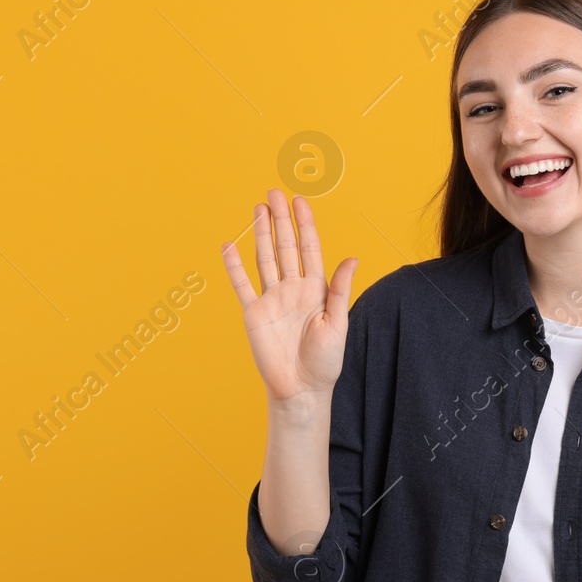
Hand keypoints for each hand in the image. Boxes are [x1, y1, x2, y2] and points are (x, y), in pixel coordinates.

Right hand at [222, 189, 358, 405]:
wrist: (301, 388)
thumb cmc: (325, 361)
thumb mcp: (338, 323)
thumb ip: (339, 290)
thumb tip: (352, 258)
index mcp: (315, 289)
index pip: (309, 248)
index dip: (304, 224)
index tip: (300, 200)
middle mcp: (292, 288)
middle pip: (285, 246)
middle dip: (281, 219)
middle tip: (274, 193)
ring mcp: (271, 299)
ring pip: (265, 258)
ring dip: (261, 234)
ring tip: (258, 209)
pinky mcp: (254, 313)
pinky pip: (242, 285)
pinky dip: (234, 266)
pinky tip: (230, 246)